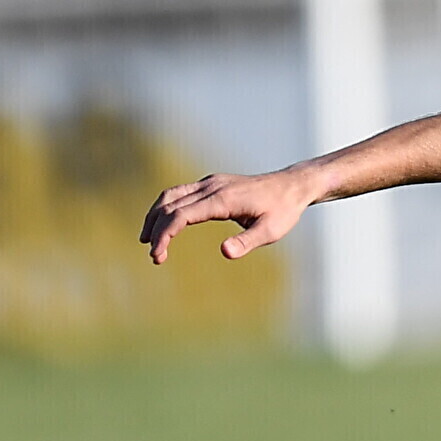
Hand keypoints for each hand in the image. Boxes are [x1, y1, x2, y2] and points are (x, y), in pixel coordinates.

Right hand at [140, 168, 319, 265]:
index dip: (165, 235)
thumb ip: (247, 242)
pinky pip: (180, 193)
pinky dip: (167, 208)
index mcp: (222, 199)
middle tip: (155, 257)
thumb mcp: (271, 232)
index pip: (182, 215)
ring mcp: (210, 183)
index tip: (158, 255)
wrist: (292, 186)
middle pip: (170, 205)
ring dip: (155, 216)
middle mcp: (211, 187)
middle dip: (156, 230)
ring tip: (148, 240)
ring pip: (171, 195)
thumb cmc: (283, 211)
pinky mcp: (212, 184)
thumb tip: (224, 252)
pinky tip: (164, 224)